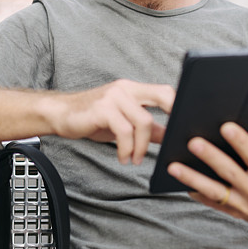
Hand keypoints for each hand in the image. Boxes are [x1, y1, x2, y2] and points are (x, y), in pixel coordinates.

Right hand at [50, 79, 174, 164]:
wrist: (60, 114)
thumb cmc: (92, 118)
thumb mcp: (122, 123)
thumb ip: (146, 128)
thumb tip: (170, 137)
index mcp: (133, 90)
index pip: (164, 91)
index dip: (179, 105)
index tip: (188, 124)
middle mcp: (126, 89)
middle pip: (162, 95)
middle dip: (175, 115)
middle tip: (175, 140)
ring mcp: (114, 97)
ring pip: (144, 121)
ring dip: (142, 147)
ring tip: (134, 159)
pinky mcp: (102, 109)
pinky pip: (124, 131)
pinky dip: (127, 149)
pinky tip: (123, 157)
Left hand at [167, 123, 247, 240]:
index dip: (241, 142)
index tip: (226, 126)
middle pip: (230, 173)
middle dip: (211, 156)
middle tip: (193, 142)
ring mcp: (245, 207)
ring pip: (215, 191)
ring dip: (193, 179)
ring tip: (173, 166)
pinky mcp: (237, 213)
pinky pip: (213, 203)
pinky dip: (197, 194)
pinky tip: (181, 182)